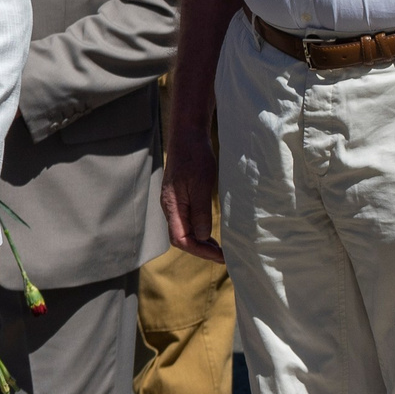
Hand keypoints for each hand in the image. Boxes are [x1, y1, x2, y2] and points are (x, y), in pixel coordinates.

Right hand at [160, 129, 226, 262]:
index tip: (221, 257)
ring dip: (201, 242)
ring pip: (184, 230)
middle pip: (181, 238)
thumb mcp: (201, 186)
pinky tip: (212, 232)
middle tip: (224, 256)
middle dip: (202, 250)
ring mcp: (174, 202)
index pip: (181, 239)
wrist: (187, 136)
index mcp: (172, 206)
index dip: (200, 251)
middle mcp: (170, 207)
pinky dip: (200, 230)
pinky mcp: (180, 196)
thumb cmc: (194, 158)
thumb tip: (203, 237)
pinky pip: (187, 220)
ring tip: (221, 249)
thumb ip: (200, 213)